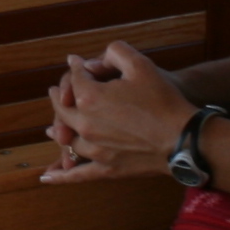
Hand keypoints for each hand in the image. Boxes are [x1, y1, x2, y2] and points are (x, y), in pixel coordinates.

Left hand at [38, 41, 196, 184]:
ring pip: (68, 139)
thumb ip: (114, 53)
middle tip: (57, 91)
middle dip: (59, 97)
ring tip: (54, 128)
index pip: (75, 79)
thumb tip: (90, 60)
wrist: (183, 138)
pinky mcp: (106, 168)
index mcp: (90, 97)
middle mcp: (85, 124)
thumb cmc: (164, 100)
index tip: (77, 64)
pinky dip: (60, 176)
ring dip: (59, 130)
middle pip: (63, 109)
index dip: (76, 69)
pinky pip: (77, 174)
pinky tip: (46, 177)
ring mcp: (94, 149)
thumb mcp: (141, 65)